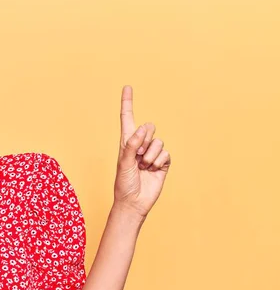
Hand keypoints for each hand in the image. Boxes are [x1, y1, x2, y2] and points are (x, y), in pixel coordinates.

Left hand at [114, 85, 170, 217]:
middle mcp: (139, 145)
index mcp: (126, 142)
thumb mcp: (123, 163)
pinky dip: (159, 161)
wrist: (134, 202)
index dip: (127, 103)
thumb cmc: (123, 183)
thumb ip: (131, 145)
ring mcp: (152, 153)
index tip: (127, 87)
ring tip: (143, 167)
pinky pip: (166, 153)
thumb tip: (142, 129)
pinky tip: (152, 170)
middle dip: (144, 138)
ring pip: (158, 141)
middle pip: (149, 127)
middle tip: (137, 156)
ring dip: (150, 155)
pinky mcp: (162, 163)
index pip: (127, 118)